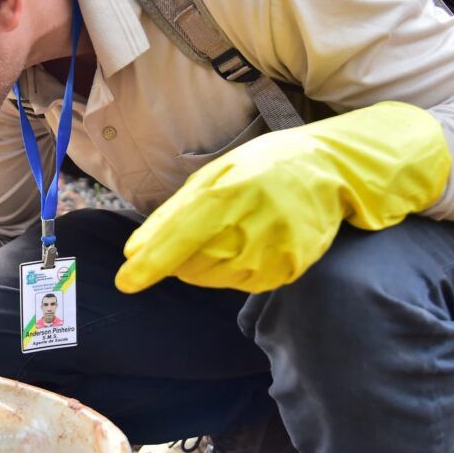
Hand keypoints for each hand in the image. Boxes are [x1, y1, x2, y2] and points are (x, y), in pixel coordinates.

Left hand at [115, 101, 450, 293]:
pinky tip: (249, 242)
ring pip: (213, 279)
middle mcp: (249, 228)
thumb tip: (133, 252)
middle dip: (180, 256)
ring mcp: (272, 254)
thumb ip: (170, 215)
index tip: (125, 283)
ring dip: (205, 263)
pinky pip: (241, 284)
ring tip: (230, 230)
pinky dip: (233, 270)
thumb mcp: (211, 176)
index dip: (148, 266)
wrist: (328, 171)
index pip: (177, 241)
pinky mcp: (288, 271)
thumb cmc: (260, 168)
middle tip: (203, 227)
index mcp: (225, 196)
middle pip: (190, 266)